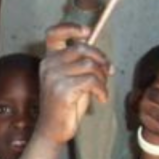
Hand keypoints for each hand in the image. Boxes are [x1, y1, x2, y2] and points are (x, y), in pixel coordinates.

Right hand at [35, 23, 109, 143]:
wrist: (54, 129)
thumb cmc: (66, 105)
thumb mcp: (73, 79)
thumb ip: (81, 64)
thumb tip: (101, 54)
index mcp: (48, 60)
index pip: (54, 34)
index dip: (71, 28)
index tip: (87, 31)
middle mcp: (48, 65)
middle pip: (82, 48)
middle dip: (101, 58)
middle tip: (110, 71)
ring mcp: (53, 77)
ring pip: (90, 65)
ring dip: (103, 78)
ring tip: (102, 89)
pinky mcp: (62, 90)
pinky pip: (92, 81)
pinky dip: (102, 90)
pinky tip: (102, 99)